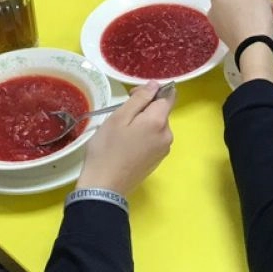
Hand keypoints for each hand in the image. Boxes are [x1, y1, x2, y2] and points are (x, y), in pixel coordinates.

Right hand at [76, 81, 175, 196]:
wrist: (105, 186)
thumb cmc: (108, 148)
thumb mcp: (119, 117)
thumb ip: (140, 99)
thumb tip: (155, 85)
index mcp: (159, 121)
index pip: (167, 96)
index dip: (151, 91)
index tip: (132, 97)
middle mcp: (167, 135)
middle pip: (161, 111)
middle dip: (144, 108)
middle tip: (121, 115)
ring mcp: (163, 149)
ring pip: (157, 125)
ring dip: (142, 123)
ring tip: (121, 132)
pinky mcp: (157, 160)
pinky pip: (154, 139)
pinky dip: (143, 136)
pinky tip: (126, 144)